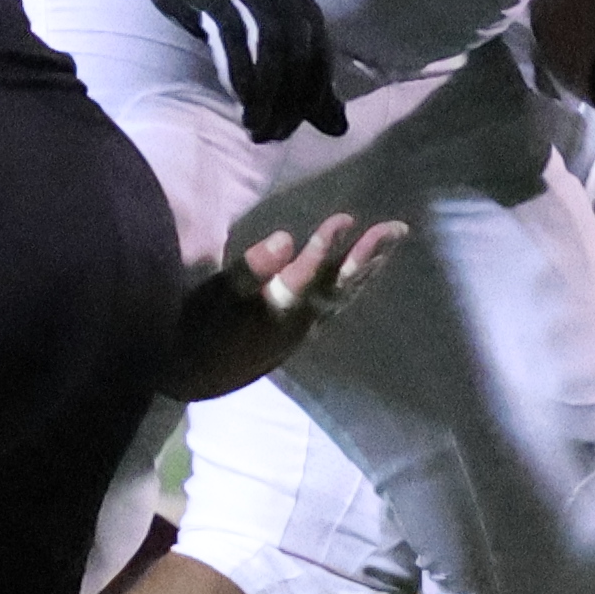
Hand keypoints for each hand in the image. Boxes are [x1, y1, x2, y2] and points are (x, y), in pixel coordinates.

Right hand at [138, 0, 347, 141]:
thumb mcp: (276, 30)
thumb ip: (305, 78)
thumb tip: (338, 127)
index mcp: (304, 8)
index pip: (319, 62)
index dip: (311, 100)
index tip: (293, 128)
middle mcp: (286, 0)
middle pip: (299, 59)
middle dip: (289, 103)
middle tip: (272, 134)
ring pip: (272, 51)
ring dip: (267, 94)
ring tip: (255, 126)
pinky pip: (234, 40)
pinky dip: (239, 73)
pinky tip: (237, 99)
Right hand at [171, 214, 406, 395]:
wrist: (197, 374)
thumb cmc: (199, 329)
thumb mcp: (215, 296)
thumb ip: (250, 269)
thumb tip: (285, 239)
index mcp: (278, 309)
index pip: (310, 273)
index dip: (326, 245)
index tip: (344, 218)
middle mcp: (301, 319)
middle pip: (341, 284)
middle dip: (368, 255)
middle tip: (396, 228)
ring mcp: (305, 326)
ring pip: (346, 293)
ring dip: (369, 265)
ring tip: (390, 240)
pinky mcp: (302, 328)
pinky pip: (339, 301)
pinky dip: (356, 281)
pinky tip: (363, 271)